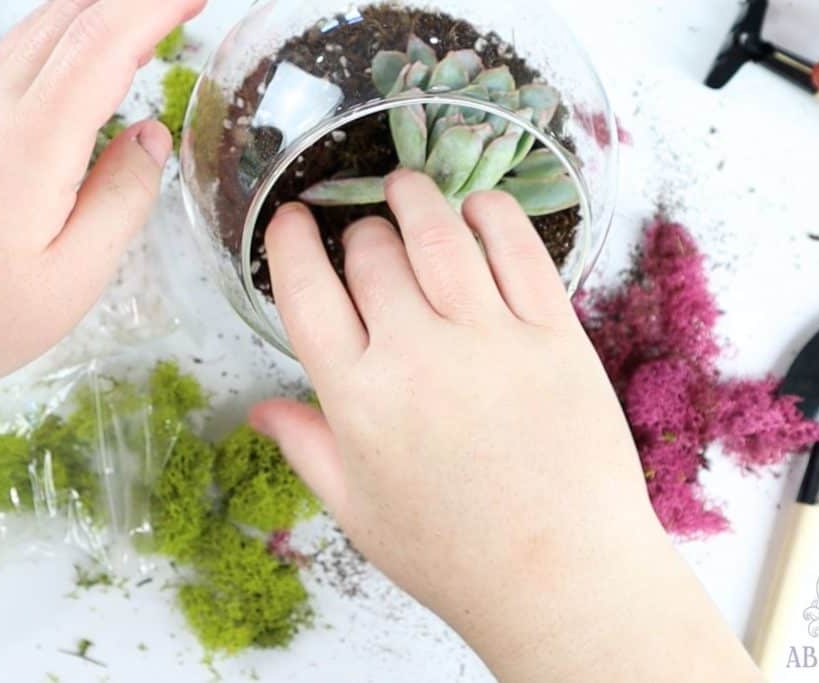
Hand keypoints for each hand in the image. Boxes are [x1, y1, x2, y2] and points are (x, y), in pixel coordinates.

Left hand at [0, 0, 204, 458]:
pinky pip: (19, 60)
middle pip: (65, 18)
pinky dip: (67, 41)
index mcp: (28, 147)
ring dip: (98, 14)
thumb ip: (121, 200)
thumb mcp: (73, 278)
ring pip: (37, 32)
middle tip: (185, 8)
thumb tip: (152, 137)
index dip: (153, 8)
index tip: (196, 0)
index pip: (99, 44)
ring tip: (150, 28)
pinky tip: (91, 66)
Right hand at [252, 171, 760, 681]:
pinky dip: (491, 213)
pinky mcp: (554, 332)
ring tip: (406, 189)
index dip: (288, 241)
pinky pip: (517, 247)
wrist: (562, 577)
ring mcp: (489, 338)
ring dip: (414, 199)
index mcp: (357, 399)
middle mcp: (416, 355)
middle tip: (364, 239)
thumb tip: (257, 410)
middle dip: (357, 233)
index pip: (305, 291)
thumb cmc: (454, 554)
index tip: (289, 219)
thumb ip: (306, 448)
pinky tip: (477, 210)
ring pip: (437, 233)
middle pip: (370, 253)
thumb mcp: (359, 511)